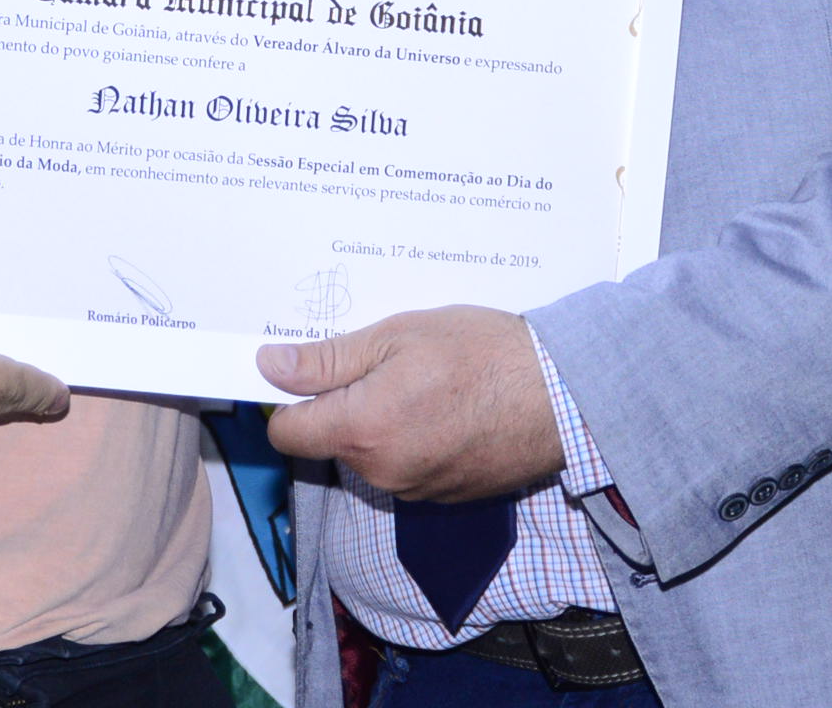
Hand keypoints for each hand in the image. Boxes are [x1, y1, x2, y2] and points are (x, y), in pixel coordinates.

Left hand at [259, 306, 562, 499]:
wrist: (561, 394)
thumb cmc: (482, 354)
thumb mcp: (397, 336)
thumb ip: (328, 359)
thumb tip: (270, 366)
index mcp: (362, 430)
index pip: (287, 433)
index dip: (289, 399)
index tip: (306, 370)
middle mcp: (381, 471)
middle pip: (331, 441)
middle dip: (343, 404)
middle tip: (380, 359)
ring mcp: (414, 489)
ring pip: (370, 455)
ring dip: (380, 421)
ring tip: (422, 379)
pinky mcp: (444, 496)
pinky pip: (406, 467)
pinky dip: (413, 440)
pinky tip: (445, 406)